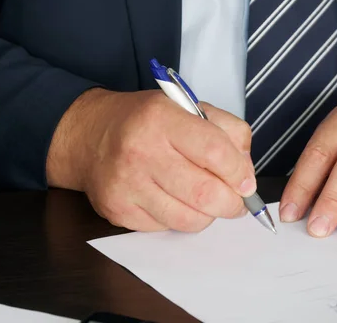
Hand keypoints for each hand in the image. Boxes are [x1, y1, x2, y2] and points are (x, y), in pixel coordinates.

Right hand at [46, 88, 255, 231]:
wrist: (90, 135)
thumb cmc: (147, 122)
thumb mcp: (190, 108)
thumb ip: (228, 131)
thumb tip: (246, 173)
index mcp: (162, 118)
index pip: (215, 152)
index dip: (240, 173)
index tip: (246, 182)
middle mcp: (141, 151)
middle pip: (205, 193)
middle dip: (232, 204)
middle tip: (236, 201)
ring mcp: (127, 185)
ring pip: (189, 219)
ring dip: (209, 215)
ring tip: (208, 201)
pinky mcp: (118, 210)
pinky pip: (166, 227)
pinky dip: (181, 219)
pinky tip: (176, 201)